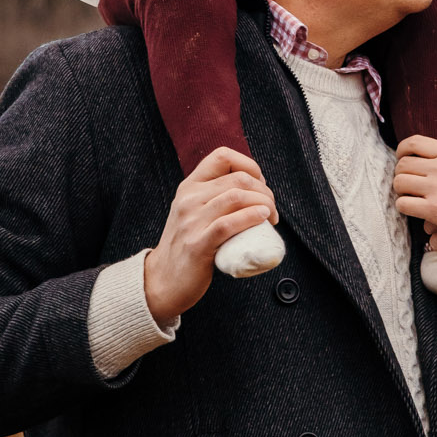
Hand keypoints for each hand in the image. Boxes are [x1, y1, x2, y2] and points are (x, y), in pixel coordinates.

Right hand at [143, 148, 277, 325]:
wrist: (164, 280)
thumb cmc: (188, 245)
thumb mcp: (194, 211)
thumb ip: (214, 197)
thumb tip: (253, 189)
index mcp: (189, 186)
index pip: (222, 156)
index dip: (250, 166)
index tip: (261, 185)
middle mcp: (188, 199)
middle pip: (238, 179)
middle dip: (264, 191)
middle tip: (272, 209)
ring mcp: (191, 221)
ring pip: (236, 197)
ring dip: (264, 204)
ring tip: (271, 217)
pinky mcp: (197, 244)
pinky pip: (228, 224)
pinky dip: (251, 218)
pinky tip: (263, 219)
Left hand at [393, 134, 436, 263]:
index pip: (415, 142)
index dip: (402, 150)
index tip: (402, 159)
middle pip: (403, 164)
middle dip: (400, 174)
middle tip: (407, 185)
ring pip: (399, 183)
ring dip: (401, 192)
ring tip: (410, 199)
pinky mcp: (435, 210)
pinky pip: (404, 205)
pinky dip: (404, 208)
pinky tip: (415, 213)